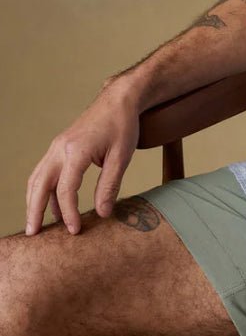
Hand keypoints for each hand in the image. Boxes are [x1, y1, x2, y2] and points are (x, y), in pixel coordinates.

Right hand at [25, 82, 140, 236]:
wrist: (117, 100)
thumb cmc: (122, 126)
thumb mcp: (121, 157)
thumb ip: (109, 186)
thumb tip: (101, 214)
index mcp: (76, 150)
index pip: (65, 188)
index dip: (68, 212)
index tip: (74, 230)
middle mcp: (60, 148)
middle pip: (39, 184)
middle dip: (34, 211)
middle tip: (34, 235)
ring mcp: (57, 147)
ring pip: (37, 178)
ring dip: (34, 202)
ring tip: (37, 225)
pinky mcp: (59, 148)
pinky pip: (45, 172)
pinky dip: (44, 190)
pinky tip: (53, 207)